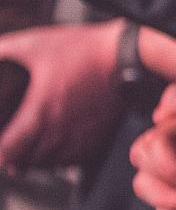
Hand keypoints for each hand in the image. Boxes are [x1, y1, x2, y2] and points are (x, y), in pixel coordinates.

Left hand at [0, 19, 122, 170]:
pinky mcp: (98, 138)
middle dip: (12, 158)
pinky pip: (72, 162)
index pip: (6, 152)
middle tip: (7, 148)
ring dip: (34, 160)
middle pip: (25, 164)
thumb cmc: (83, 50)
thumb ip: (3, 49)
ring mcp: (80, 139)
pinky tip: (54, 147)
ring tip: (28, 150)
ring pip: (49, 165)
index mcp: (38, 115)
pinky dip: (58, 159)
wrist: (128, 56)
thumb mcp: (35, 44)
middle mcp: (59, 134)